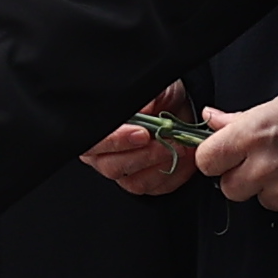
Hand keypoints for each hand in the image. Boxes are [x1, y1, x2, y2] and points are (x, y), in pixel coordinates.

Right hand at [84, 82, 199, 197]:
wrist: (176, 107)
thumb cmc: (158, 96)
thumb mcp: (153, 88)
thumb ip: (144, 96)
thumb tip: (144, 104)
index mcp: (96, 129)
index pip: (94, 142)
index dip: (116, 141)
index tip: (142, 134)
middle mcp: (102, 154)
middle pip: (112, 166)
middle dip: (144, 155)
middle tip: (168, 141)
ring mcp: (122, 171)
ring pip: (133, 182)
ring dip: (160, 165)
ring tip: (180, 147)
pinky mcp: (143, 182)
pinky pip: (154, 189)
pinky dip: (174, 175)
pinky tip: (184, 159)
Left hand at [194, 85, 277, 218]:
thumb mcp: (277, 105)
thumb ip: (238, 120)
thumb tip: (211, 119)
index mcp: (253, 134)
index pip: (206, 160)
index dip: (214, 158)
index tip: (223, 155)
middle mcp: (266, 165)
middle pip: (230, 189)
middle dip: (241, 178)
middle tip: (264, 161)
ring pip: (263, 200)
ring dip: (274, 188)